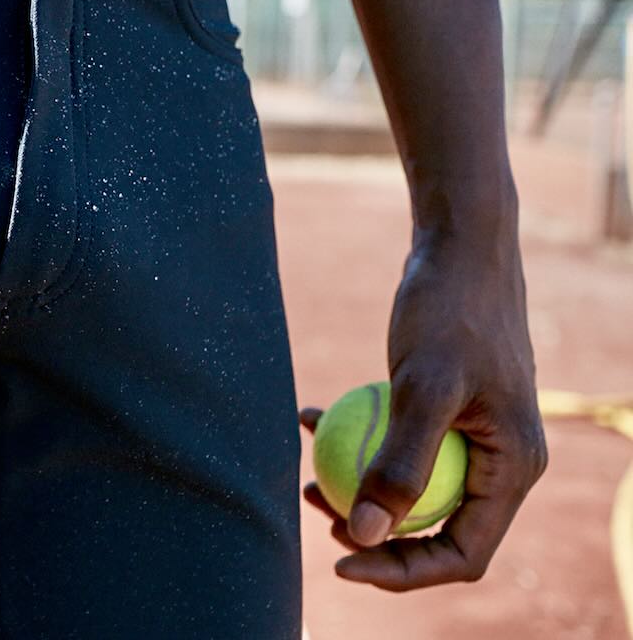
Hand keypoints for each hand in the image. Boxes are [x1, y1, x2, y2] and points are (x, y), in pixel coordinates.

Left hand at [301, 233, 545, 589]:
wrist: (461, 249)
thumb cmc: (450, 311)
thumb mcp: (422, 386)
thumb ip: (399, 463)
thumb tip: (364, 534)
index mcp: (513, 469)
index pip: (462, 552)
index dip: (402, 570)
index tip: (339, 559)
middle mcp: (501, 462)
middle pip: (437, 529)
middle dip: (376, 535)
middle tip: (317, 513)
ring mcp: (476, 438)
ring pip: (415, 491)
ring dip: (360, 491)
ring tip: (307, 479)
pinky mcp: (447, 412)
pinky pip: (401, 447)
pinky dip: (358, 440)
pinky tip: (309, 417)